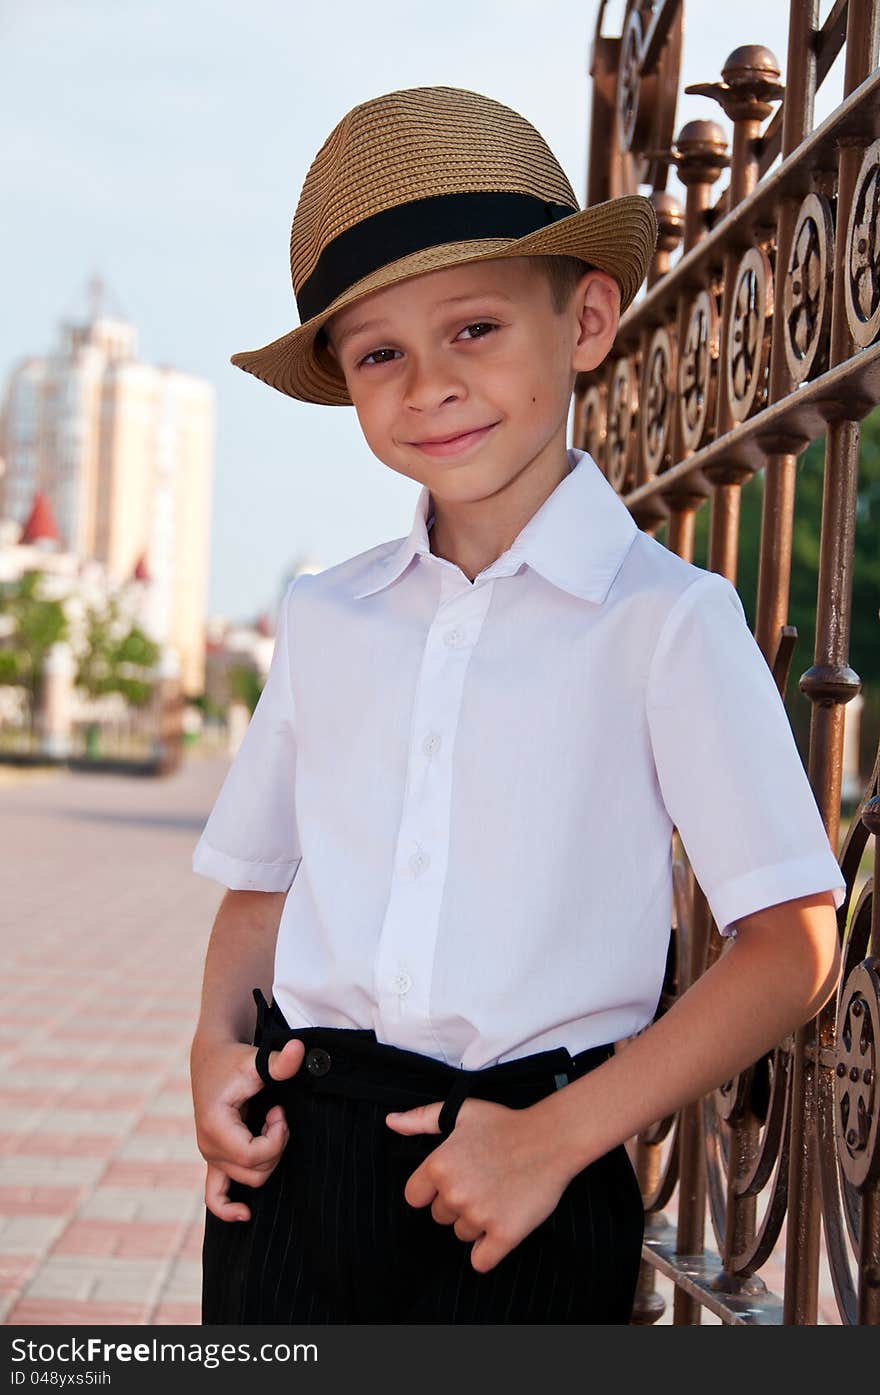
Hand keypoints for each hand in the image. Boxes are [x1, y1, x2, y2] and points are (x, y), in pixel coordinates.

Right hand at [191, 1034, 305, 1221]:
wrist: (212, 1059)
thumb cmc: (234, 1061)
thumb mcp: (255, 1059)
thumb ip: (279, 1061)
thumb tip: (299, 1049)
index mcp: (214, 1126)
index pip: (252, 1156)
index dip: (276, 1138)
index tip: (280, 1112)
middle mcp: (208, 1146)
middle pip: (254, 1172)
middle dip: (276, 1146)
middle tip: (277, 1116)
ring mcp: (209, 1156)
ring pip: (248, 1180)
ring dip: (267, 1157)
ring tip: (267, 1126)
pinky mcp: (214, 1160)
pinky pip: (215, 1196)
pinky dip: (228, 1208)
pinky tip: (245, 1215)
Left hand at [385, 1096, 571, 1271]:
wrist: (550, 1139)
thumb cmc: (505, 1124)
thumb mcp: (461, 1112)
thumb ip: (421, 1119)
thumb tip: (391, 1122)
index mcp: (438, 1166)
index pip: (415, 1197)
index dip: (433, 1190)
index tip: (455, 1179)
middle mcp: (453, 1193)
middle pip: (440, 1217)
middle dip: (457, 1204)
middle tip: (484, 1181)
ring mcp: (479, 1216)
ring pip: (463, 1235)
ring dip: (476, 1222)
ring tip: (498, 1195)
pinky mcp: (503, 1235)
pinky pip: (481, 1260)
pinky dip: (488, 1250)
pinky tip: (500, 1229)